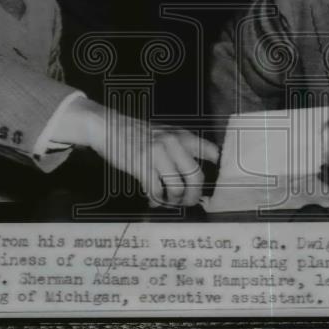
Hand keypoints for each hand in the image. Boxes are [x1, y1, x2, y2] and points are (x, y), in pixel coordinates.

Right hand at [56, 98, 218, 206]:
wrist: (109, 126)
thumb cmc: (138, 134)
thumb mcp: (165, 134)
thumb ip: (181, 149)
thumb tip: (196, 176)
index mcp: (182, 136)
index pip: (211, 151)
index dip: (219, 170)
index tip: (217, 184)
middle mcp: (173, 143)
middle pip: (196, 176)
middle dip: (194, 195)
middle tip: (188, 201)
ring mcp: (157, 154)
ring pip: (177, 187)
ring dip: (174, 201)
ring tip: (168, 201)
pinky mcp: (141, 165)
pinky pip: (156, 191)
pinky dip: (157, 200)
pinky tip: (153, 199)